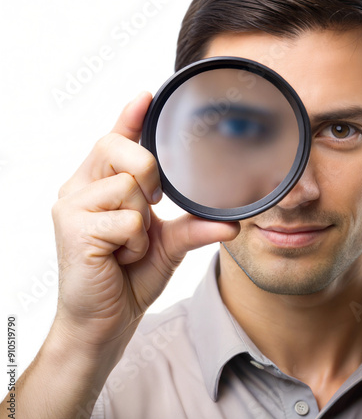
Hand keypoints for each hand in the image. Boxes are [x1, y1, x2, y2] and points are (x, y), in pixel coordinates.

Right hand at [51, 91, 239, 347]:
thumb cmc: (129, 278)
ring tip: (129, 246)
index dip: (130, 116)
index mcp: (100, 184)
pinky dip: (136, 243)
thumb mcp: (167, 245)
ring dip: (142, 223)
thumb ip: (193, 226)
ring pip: (128, 185)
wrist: (104, 323)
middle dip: (147, 174)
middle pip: (118, 147)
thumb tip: (233, 223)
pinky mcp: (72, 228)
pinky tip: (120, 258)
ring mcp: (72, 206)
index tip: (147, 95)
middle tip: (151, 207)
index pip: (115, 139)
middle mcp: (80, 187)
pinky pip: (127, 219)